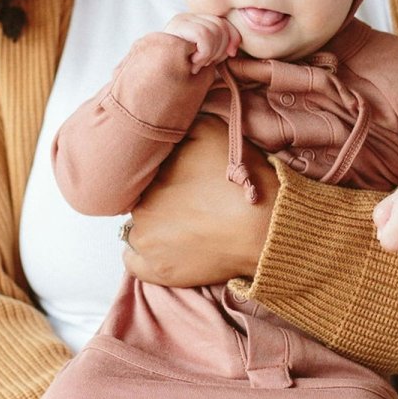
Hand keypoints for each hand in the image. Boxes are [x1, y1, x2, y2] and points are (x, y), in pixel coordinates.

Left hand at [124, 114, 277, 285]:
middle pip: (140, 199)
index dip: (161, 172)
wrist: (264, 226)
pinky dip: (142, 253)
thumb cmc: (239, 180)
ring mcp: (146, 244)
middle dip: (158, 196)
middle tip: (187, 198)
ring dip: (150, 224)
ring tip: (181, 222)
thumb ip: (177, 126)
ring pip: (134, 228)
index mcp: (147, 176)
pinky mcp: (157, 271)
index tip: (181, 176)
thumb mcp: (208, 130)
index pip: (141, 172)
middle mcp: (139, 209)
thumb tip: (162, 126)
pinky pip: (133, 261)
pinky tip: (164, 243)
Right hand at [163, 13, 240, 72]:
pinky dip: (203, 54)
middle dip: (219, 50)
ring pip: (214, 30)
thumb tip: (234, 50)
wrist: (158, 85)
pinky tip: (191, 63)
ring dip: (209, 54)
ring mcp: (182, 20)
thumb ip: (221, 49)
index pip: (225, 22)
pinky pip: (204, 36)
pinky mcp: (178, 25)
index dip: (232, 38)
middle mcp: (188, 17)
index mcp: (195, 23)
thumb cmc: (182, 77)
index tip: (230, 55)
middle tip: (204, 63)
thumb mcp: (206, 61)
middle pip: (221, 25)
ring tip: (195, 64)